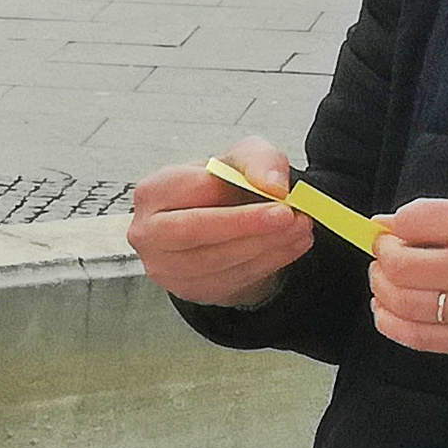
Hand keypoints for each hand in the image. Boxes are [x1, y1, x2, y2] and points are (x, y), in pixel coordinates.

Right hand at [127, 137, 313, 309]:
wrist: (220, 223)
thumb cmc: (222, 186)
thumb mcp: (243, 158)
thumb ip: (259, 161)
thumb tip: (271, 185)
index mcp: (153, 192)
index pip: (191, 194)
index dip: (234, 196)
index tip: (280, 200)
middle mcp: (148, 232)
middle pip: (194, 231)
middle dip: (246, 226)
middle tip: (289, 218)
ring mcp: (164, 266)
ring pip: (215, 261)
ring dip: (265, 246)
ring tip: (299, 229)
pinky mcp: (186, 290)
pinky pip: (228, 280)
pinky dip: (265, 264)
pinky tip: (288, 246)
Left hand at [368, 199, 447, 362]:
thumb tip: (398, 221)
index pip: (418, 219)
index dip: (397, 222)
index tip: (398, 226)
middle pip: (401, 264)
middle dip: (383, 255)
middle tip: (387, 253)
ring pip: (404, 303)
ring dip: (383, 288)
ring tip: (387, 280)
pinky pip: (422, 339)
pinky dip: (393, 324)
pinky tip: (387, 312)